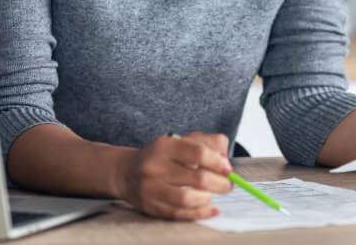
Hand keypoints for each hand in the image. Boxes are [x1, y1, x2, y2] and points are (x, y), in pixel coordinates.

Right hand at [114, 131, 233, 220]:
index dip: (217, 162)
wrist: (126, 172)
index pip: (197, 152)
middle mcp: (156, 166)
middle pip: (197, 178)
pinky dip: (199, 213)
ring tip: (212, 195)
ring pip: (187, 198)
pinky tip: (210, 209)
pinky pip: (180, 214)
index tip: (228, 168)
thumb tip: (224, 155)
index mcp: (165, 145)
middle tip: (228, 185)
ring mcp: (152, 188)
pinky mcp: (151, 207)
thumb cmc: (160, 156)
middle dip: (219, 183)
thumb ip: (204, 142)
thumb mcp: (179, 141)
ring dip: (207, 199)